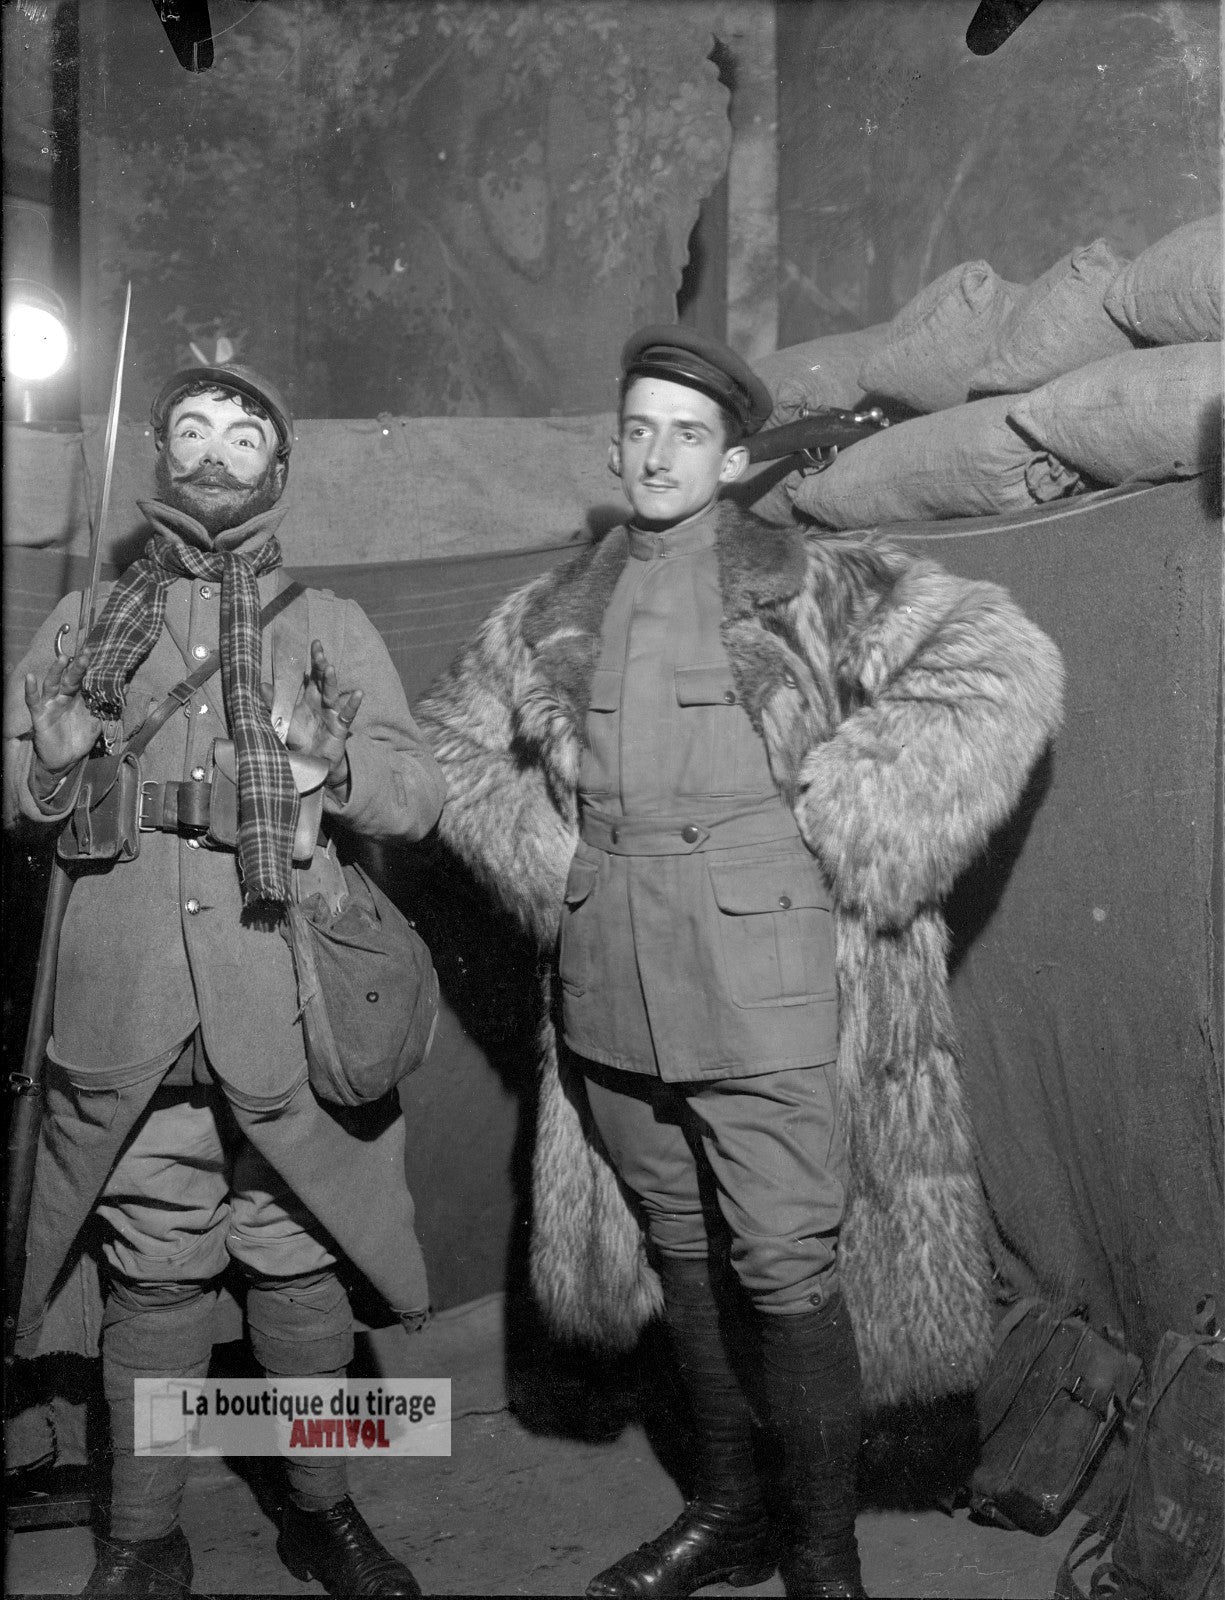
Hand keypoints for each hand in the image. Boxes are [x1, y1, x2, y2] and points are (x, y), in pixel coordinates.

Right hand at [24, 645, 102, 774]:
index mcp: (78, 697)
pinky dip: (30, 689)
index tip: (98, 654)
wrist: (66, 760)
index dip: (89, 667)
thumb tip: (126, 689)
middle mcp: (63, 697)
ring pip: (51, 684)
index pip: (83, 679)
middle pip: (69, 678)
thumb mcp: (97, 722)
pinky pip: (33, 701)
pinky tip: (30, 677)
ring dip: (56, 670)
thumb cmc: (80, 738)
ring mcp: (50, 704)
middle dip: (77, 666)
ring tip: (63, 658)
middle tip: (86, 654)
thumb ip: (108, 707)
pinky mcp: (39, 715)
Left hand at [263, 640, 362, 787]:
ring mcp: (332, 713)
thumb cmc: (299, 739)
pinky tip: (358, 694)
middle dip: (321, 664)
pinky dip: (353, 704)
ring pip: (332, 693)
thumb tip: (261, 685)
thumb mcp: (283, 720)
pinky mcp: (340, 727)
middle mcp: (321, 702)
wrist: (310, 762)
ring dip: (331, 680)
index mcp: (308, 698)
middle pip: (322, 679)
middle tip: (318, 648)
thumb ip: (273, 703)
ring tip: (330, 668)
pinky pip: (347, 714)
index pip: (311, 675)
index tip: (313, 644)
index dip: (313, 661)